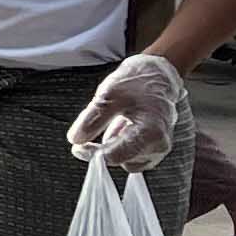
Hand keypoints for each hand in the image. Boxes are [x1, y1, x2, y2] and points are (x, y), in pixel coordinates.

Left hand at [65, 51, 186, 172]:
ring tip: (115, 121)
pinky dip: (121, 145)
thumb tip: (76, 140)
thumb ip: (91, 120)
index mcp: (151, 132)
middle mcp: (159, 145)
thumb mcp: (108, 96)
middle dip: (102, 149)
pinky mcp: (155, 149)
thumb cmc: (137, 82)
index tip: (77, 146)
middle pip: (120, 160)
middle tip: (89, 129)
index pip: (115, 156)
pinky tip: (122, 127)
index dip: (92, 153)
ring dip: (112, 146)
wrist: (158, 75)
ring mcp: (159, 149)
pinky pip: (132, 156)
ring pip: (125, 160)